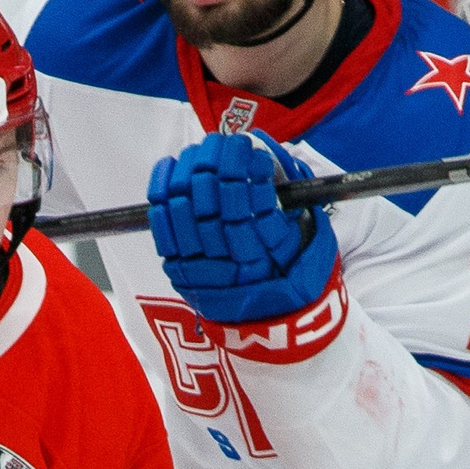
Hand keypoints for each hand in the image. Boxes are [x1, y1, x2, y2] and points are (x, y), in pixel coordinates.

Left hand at [146, 130, 338, 326]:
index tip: (248, 148)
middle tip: (224, 143)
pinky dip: (162, 188)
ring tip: (203, 153)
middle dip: (215, 159)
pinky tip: (172, 165)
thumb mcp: (308, 234)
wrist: (269, 325)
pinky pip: (161, 223)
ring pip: (183, 205)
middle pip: (211, 196)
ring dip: (190, 169)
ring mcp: (200, 269)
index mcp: (269, 254)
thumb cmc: (292, 273)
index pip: (246, 197)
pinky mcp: (178, 269)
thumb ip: (291, 192)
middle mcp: (233, 263)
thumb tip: (262, 149)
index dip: (242, 164)